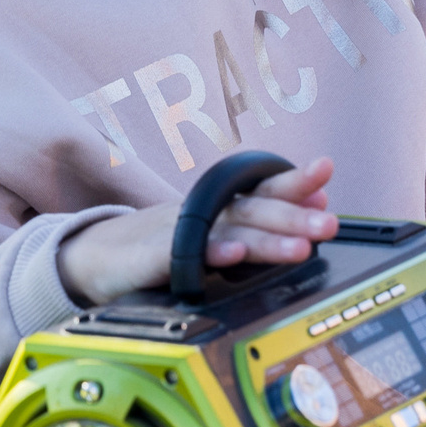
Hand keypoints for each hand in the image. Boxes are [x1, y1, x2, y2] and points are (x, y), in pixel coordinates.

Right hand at [57, 157, 340, 307]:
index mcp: (223, 206)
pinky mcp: (155, 256)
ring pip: (229, 231)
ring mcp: (181, 232)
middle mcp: (207, 212)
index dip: (295, 180)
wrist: (97, 256)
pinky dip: (211, 252)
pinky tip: (233, 254)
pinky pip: (186, 253)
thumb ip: (268, 218)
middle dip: (293, 215)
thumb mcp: (220, 228)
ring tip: (300, 247)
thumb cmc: (164, 242)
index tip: (325, 170)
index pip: (265, 188)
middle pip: (254, 208)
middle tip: (327, 223)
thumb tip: (321, 199)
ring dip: (266, 238)